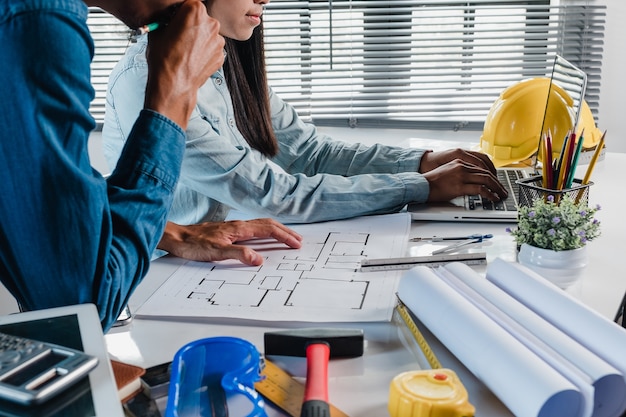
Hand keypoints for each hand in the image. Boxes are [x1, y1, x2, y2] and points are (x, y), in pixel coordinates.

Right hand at [144, 0, 224, 127]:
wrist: (173, 85)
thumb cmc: (164, 59)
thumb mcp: (158, 31)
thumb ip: (167, 19)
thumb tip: (169, 19)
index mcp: (195, 11)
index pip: (190, 4)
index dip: (181, 13)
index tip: (176, 20)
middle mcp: (211, 23)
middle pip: (201, 19)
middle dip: (192, 25)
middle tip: (179, 37)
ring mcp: (218, 41)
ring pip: (208, 34)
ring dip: (199, 39)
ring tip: (185, 51)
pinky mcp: (221, 55)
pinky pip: (212, 49)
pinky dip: (204, 52)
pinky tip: (192, 59)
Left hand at [157, 219, 302, 265]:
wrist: (176, 237)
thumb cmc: (193, 244)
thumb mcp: (216, 252)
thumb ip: (239, 255)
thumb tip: (259, 259)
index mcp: (239, 229)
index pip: (268, 230)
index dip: (284, 236)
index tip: (296, 243)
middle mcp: (238, 225)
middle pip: (268, 224)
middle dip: (285, 232)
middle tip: (298, 240)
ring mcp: (234, 227)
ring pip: (261, 225)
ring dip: (277, 230)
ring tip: (287, 237)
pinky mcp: (228, 230)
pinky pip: (253, 228)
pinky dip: (265, 231)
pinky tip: (263, 237)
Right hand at [419, 149, 507, 201]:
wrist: (420, 185)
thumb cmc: (430, 182)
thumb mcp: (446, 173)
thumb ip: (459, 174)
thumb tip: (469, 183)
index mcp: (459, 162)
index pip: (481, 167)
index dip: (492, 176)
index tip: (496, 183)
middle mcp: (461, 166)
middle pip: (486, 172)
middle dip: (497, 182)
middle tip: (503, 190)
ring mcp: (461, 176)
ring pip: (486, 179)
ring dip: (497, 188)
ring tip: (501, 195)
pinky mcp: (459, 186)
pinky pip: (480, 189)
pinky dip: (490, 194)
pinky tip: (493, 198)